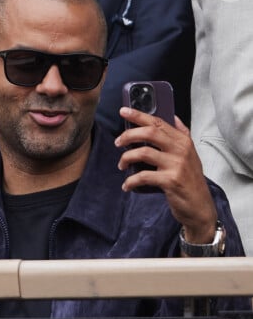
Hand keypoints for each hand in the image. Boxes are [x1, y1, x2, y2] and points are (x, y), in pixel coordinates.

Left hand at [114, 107, 216, 243]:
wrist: (199, 207)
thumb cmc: (190, 180)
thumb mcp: (190, 154)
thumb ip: (181, 135)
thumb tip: (173, 117)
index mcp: (183, 141)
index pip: (158, 122)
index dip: (139, 115)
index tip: (123, 111)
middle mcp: (181, 150)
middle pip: (149, 133)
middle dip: (129, 135)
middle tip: (118, 142)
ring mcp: (176, 165)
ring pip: (143, 153)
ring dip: (126, 158)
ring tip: (121, 165)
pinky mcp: (170, 181)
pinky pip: (143, 176)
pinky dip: (130, 181)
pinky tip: (127, 185)